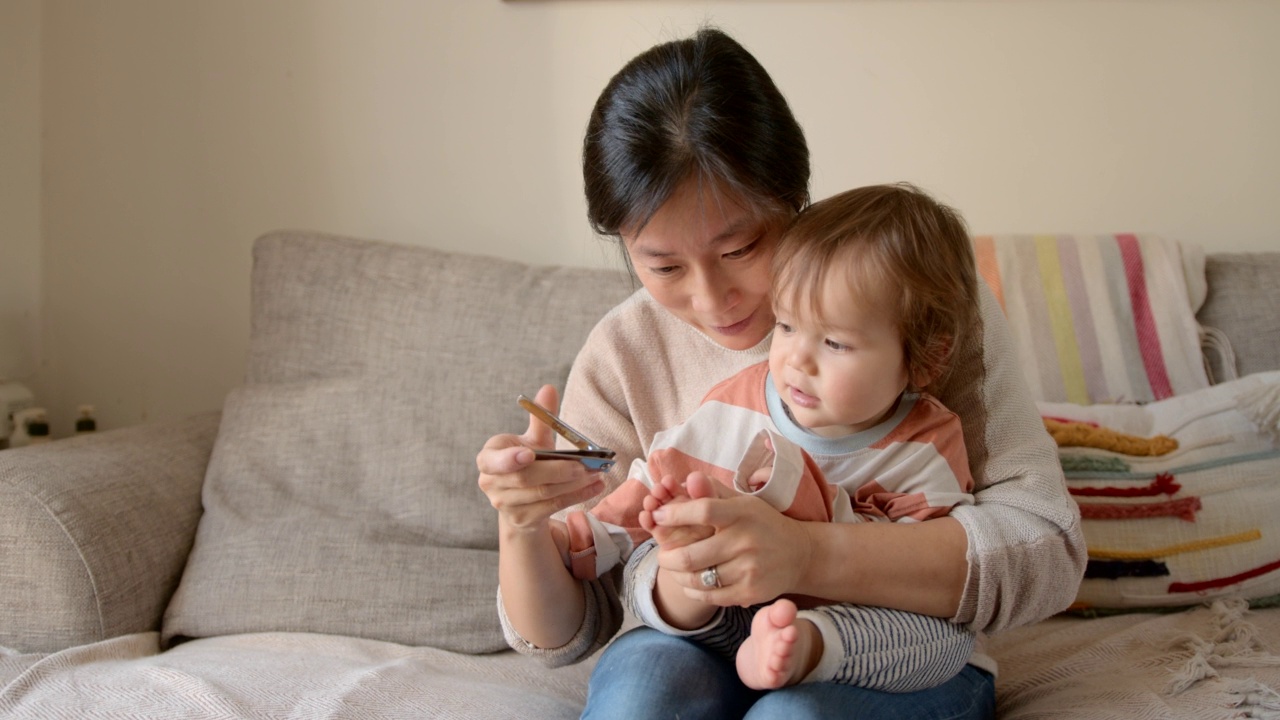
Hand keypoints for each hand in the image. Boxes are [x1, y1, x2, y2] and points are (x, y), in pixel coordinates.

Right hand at [476, 384, 605, 531]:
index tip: (529, 454)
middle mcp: (491, 483)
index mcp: (488, 458)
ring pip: (542, 494)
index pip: (493, 461)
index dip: (509, 459)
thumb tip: (548, 388)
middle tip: (583, 464)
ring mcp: (505, 504)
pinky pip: (552, 507)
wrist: (520, 500)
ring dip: (572, 484)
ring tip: (595, 473)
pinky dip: (576, 496)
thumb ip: (540, 417)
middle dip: (557, 471)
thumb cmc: (527, 462)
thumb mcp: (532, 440)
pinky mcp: (522, 519)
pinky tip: (595, 486)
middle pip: (526, 478)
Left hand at [648, 473, 815, 607]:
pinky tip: (691, 583)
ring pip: (697, 578)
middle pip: (691, 555)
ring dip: (678, 575)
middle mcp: (745, 541)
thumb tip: (688, 479)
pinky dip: (694, 590)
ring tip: (674, 568)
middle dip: (666, 557)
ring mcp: (748, 569)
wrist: (799, 554)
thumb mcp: (743, 502)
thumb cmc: (762, 523)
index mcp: (741, 513)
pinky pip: (710, 596)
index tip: (657, 517)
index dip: (674, 514)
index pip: (702, 511)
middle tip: (662, 555)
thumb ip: (713, 491)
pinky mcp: (750, 592)